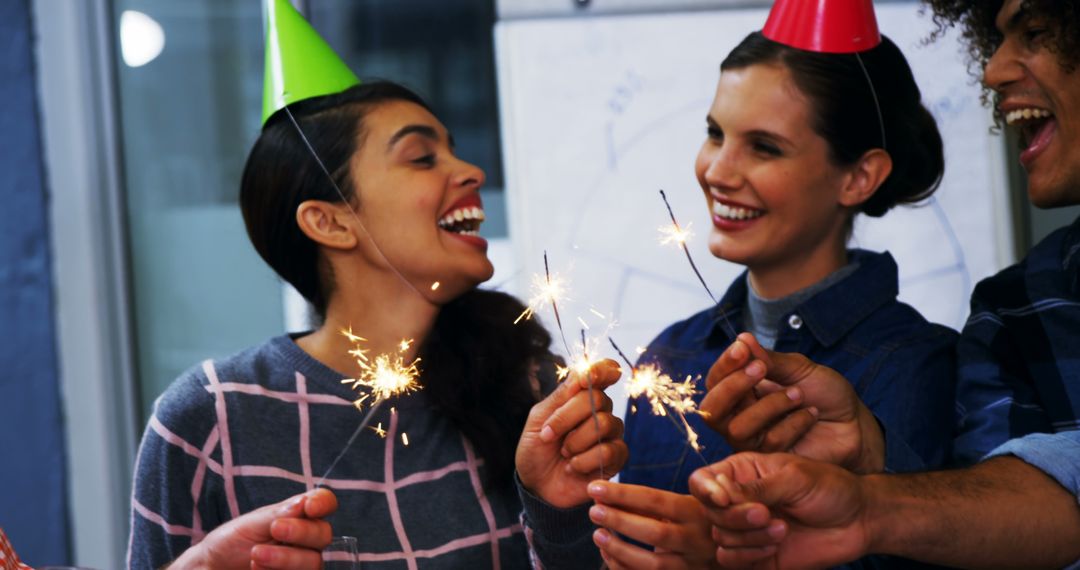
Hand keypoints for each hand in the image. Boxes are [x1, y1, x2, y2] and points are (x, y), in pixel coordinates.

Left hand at [171, 488, 336, 569]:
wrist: (211, 567)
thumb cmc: (232, 541)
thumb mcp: (251, 523)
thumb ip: (278, 514)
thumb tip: (304, 502)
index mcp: (299, 516)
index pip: (325, 503)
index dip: (324, 503)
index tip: (309, 507)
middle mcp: (306, 540)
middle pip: (324, 534)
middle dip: (302, 532)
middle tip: (275, 530)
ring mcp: (301, 564)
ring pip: (314, 562)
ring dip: (287, 558)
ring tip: (256, 555)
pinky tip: (255, 569)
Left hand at [516, 359, 628, 507]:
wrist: (536, 486)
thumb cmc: (536, 450)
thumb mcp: (539, 420)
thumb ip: (561, 396)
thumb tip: (582, 372)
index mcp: (581, 397)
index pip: (603, 373)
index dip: (603, 369)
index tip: (592, 376)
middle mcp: (601, 412)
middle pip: (598, 399)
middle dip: (567, 417)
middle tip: (549, 435)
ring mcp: (611, 435)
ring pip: (604, 424)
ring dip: (575, 442)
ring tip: (563, 454)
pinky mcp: (616, 459)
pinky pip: (608, 450)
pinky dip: (584, 460)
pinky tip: (573, 467)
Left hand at [585, 480, 719, 568]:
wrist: (735, 550)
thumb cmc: (700, 520)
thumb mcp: (688, 503)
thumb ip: (654, 500)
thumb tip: (607, 493)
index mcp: (697, 512)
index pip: (656, 500)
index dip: (623, 493)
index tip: (595, 488)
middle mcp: (697, 540)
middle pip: (655, 532)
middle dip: (619, 521)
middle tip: (593, 510)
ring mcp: (692, 565)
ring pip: (653, 564)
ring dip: (619, 550)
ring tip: (597, 534)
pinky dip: (624, 568)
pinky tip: (607, 553)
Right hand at [688, 453, 870, 568]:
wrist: (858, 520)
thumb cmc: (829, 488)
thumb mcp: (794, 477)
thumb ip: (756, 487)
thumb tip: (721, 494)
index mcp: (742, 472)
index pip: (702, 480)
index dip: (706, 491)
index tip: (724, 499)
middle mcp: (737, 500)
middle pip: (708, 512)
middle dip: (735, 517)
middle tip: (766, 514)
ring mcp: (745, 529)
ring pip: (719, 537)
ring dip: (749, 537)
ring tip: (782, 529)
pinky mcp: (754, 555)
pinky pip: (730, 560)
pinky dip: (750, 555)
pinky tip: (776, 546)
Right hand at [701, 333, 883, 472]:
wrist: (854, 422)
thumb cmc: (825, 394)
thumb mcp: (799, 369)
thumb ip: (769, 360)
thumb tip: (742, 339)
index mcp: (742, 391)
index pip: (716, 381)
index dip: (724, 365)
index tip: (741, 348)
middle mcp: (741, 416)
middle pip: (711, 410)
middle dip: (732, 387)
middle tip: (759, 369)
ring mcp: (754, 441)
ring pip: (738, 429)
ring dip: (770, 406)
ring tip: (799, 394)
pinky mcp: (771, 460)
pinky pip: (769, 442)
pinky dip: (793, 423)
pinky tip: (811, 414)